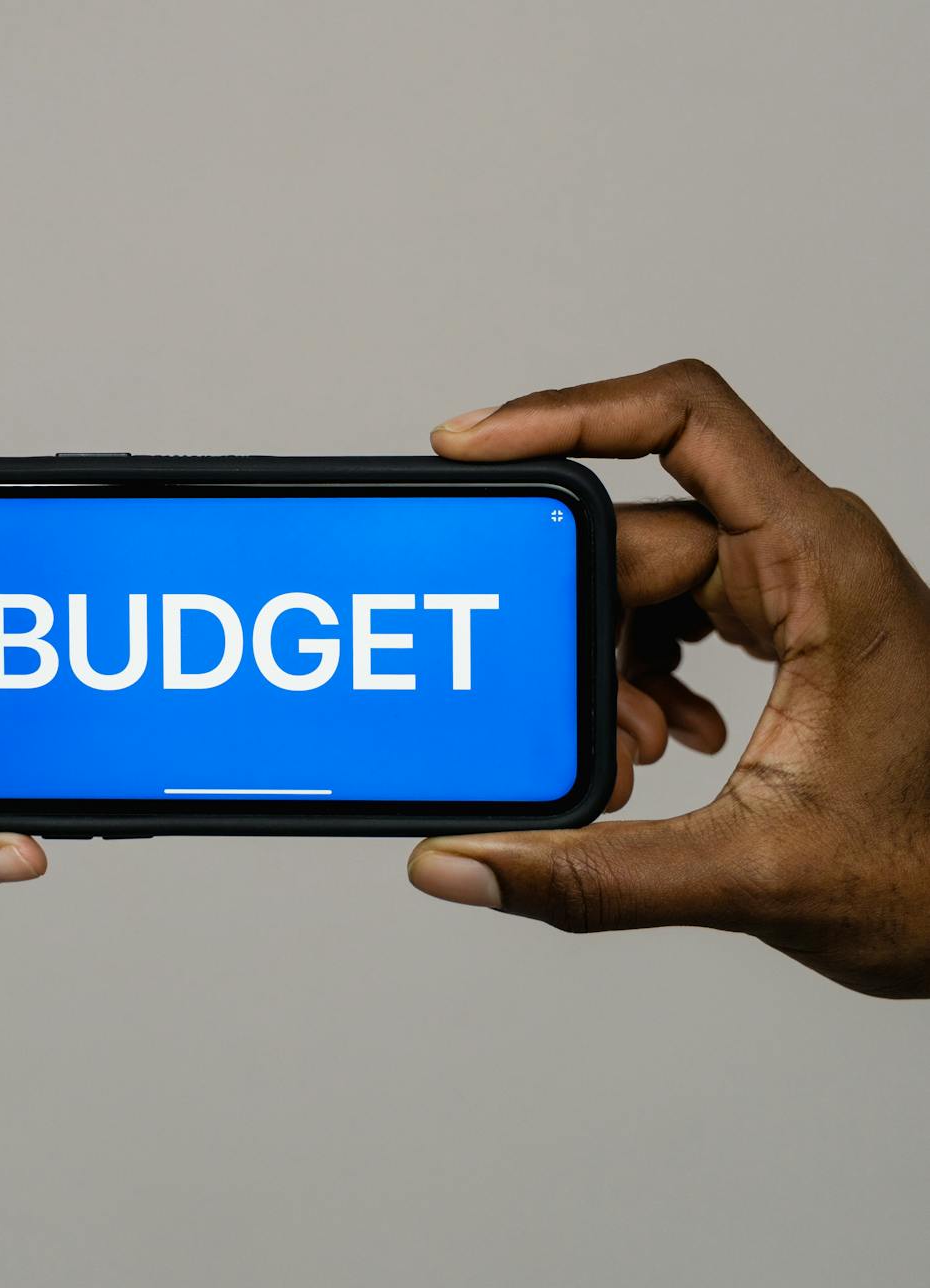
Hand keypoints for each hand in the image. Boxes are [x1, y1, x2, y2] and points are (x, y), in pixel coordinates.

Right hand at [408, 360, 929, 997]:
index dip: (565, 413)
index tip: (472, 447)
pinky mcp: (777, 622)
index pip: (680, 421)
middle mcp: (805, 551)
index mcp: (823, 563)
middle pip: (633, 528)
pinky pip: (670, 611)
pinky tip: (657, 745)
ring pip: (642, 576)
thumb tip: (464, 861)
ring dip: (606, 664)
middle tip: (556, 714)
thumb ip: (597, 875)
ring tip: (627, 756)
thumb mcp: (756, 873)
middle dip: (577, 622)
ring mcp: (790, 583)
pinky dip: (637, 676)